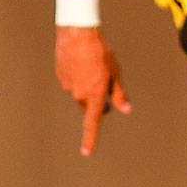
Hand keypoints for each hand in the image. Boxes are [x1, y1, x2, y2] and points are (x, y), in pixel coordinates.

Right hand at [55, 26, 131, 155]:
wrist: (77, 33)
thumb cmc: (100, 52)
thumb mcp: (116, 73)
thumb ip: (119, 94)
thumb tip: (126, 110)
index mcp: (95, 95)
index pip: (92, 123)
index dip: (90, 139)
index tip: (87, 152)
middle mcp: (79, 94)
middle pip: (87, 105)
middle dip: (95, 100)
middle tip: (104, 82)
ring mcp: (68, 85)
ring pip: (79, 92)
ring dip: (86, 84)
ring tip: (92, 64)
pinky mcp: (60, 75)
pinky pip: (71, 81)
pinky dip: (77, 75)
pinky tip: (81, 61)